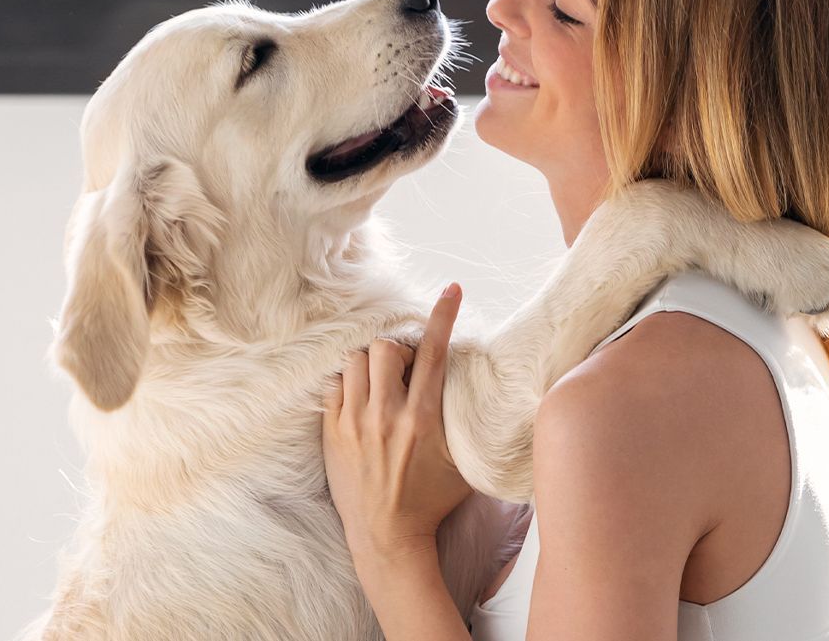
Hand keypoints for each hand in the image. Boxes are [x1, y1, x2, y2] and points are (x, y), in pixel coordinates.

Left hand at [322, 282, 473, 565]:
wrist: (388, 538)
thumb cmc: (433, 500)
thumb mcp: (465, 461)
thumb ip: (472, 421)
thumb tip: (496, 391)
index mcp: (423, 420)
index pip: (433, 352)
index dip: (443, 315)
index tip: (451, 290)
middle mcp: (386, 416)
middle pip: (386, 347)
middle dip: (399, 350)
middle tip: (406, 372)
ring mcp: (353, 423)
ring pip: (356, 360)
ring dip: (372, 364)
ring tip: (382, 385)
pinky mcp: (331, 433)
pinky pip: (333, 385)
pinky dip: (349, 382)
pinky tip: (361, 399)